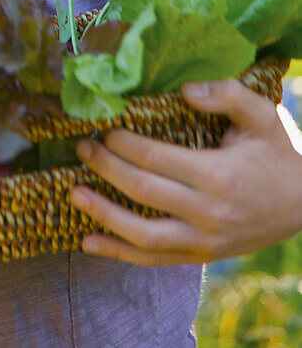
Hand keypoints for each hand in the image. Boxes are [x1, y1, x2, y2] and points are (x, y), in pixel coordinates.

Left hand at [67, 78, 301, 264]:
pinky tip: (88, 242)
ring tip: (72, 192)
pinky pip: (153, 259)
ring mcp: (202, 240)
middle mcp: (207, 213)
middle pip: (141, 191)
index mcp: (217, 175)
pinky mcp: (200, 256)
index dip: (122, 143)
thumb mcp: (262, 115)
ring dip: (102, 215)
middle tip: (81, 147)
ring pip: (142, 235)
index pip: (155, 159)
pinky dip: (118, 253)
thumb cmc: (275, 153)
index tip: (102, 126)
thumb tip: (185, 89)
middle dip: (104, 167)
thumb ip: (227, 94)